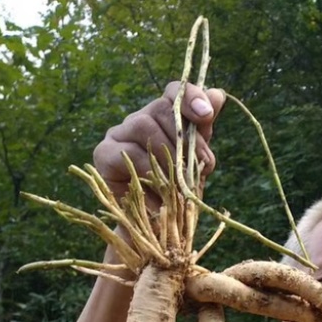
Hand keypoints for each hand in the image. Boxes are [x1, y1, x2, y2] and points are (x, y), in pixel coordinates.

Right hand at [93, 82, 225, 201]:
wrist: (154, 228)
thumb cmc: (176, 194)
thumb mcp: (195, 163)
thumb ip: (202, 132)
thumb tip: (217, 94)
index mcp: (163, 118)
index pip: (174, 93)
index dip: (191, 97)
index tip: (207, 114)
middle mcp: (139, 120)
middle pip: (161, 108)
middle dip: (186, 137)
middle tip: (204, 164)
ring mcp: (118, 134)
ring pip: (143, 126)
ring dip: (168, 154)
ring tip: (182, 180)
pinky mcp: (104, 154)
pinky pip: (127, 152)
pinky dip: (148, 170)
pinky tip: (160, 189)